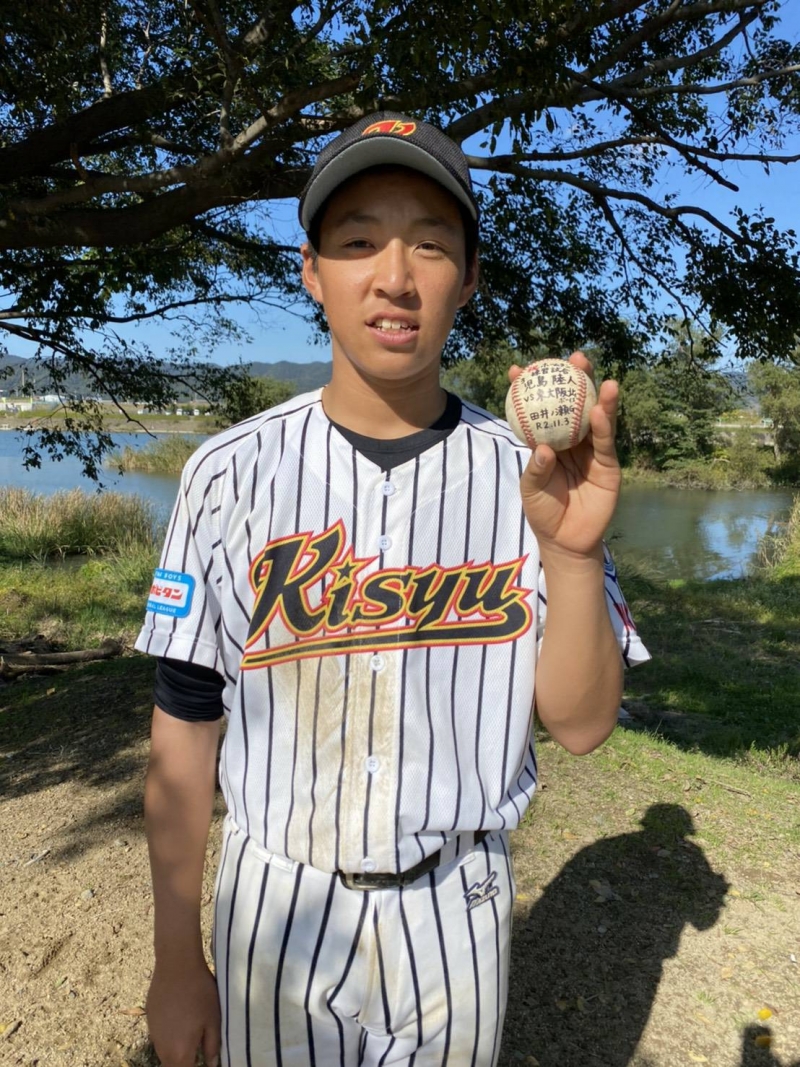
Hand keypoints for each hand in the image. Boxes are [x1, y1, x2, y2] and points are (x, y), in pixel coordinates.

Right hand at [146, 958, 220, 1066]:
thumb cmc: (200, 992)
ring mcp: (153, 1034)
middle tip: (198, 1052)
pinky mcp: (149, 1020)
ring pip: (164, 1053)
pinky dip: (169, 1037)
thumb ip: (212, 1047)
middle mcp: (162, 1049)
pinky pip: (159, 1037)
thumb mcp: (213, 1020)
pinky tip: (180, 1019)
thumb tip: (212, 1064)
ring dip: (176, 1052)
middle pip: (172, 1066)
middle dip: (185, 1063)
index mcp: (180, 1053)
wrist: (176, 965)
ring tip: (191, 1034)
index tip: (203, 1061)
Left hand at [511, 352, 620, 558]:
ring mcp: (591, 452)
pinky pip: (605, 442)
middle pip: (574, 404)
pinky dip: (603, 425)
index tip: (516, 369)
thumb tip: (544, 448)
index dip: (530, 389)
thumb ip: (536, 469)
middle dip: (573, 379)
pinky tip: (600, 409)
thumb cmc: (543, 512)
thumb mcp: (531, 490)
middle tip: (570, 357)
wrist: (565, 540)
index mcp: (549, 442)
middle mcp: (572, 441)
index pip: (540, 410)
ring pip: (595, 418)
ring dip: (596, 394)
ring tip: (593, 372)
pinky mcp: (608, 465)